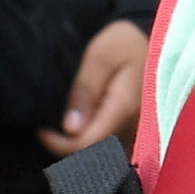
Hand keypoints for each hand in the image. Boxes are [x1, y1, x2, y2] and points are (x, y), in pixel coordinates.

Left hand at [47, 21, 148, 156]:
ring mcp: (138, 130)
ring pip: (104, 154)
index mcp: (124, 108)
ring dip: (80, 147)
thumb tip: (70, 128)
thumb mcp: (100, 56)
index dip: (60, 144)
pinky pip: (113, 147)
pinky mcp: (136, 130)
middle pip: (96, 154)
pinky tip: (82, 129)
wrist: (152, 38)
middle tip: (48, 132)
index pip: (88, 144)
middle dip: (68, 148)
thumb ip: (85, 91)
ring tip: (62, 129)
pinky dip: (94, 143)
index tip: (42, 131)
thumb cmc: (125, 42)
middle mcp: (134, 126)